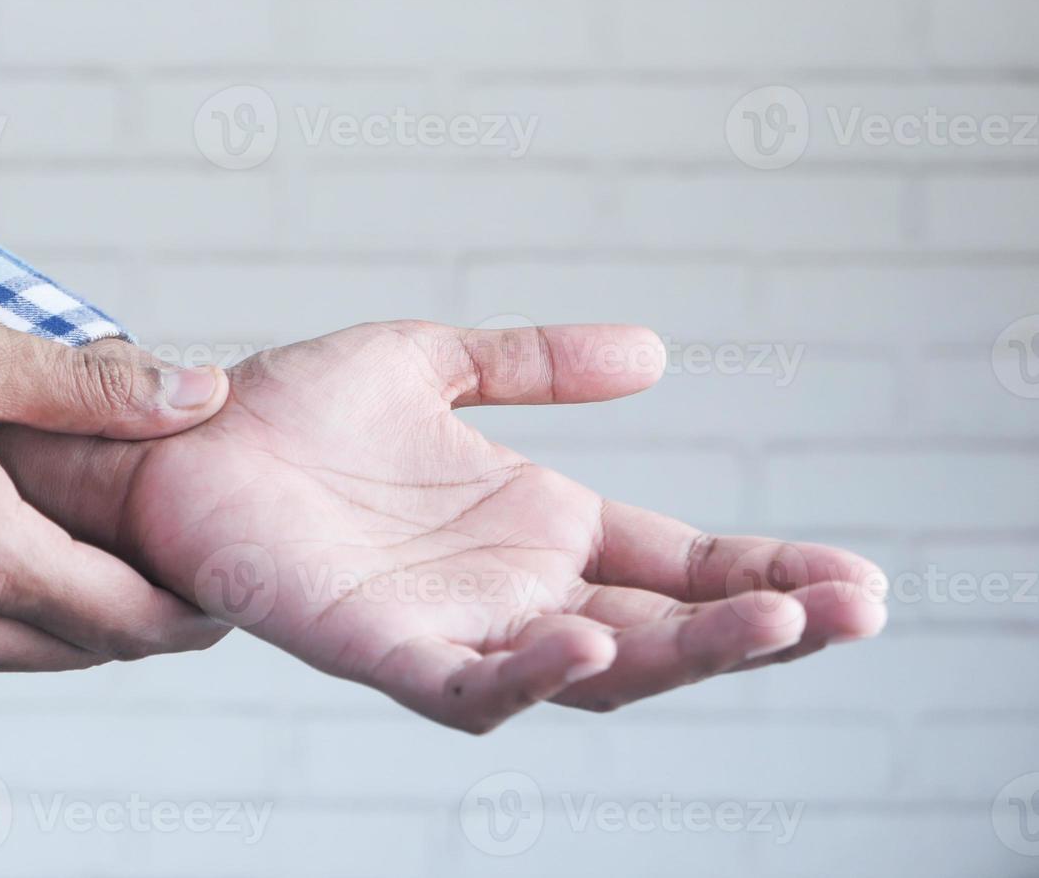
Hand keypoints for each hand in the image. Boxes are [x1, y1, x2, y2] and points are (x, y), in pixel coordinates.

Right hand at [0, 300, 231, 675]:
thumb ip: (94, 385)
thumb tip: (203, 394)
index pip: (133, 619)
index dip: (198, 608)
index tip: (239, 577)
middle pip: (99, 646)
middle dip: (159, 614)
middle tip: (203, 562)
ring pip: (48, 654)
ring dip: (100, 614)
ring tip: (136, 550)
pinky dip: (40, 612)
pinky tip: (48, 553)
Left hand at [0, 321, 887, 731]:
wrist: (182, 439)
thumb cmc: (296, 407)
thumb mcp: (436, 360)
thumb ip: (537, 361)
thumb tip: (657, 354)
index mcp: (536, 523)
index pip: (678, 559)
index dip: (764, 568)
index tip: (857, 575)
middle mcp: (510, 587)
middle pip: (661, 627)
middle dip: (759, 623)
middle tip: (855, 608)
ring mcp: (453, 626)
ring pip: (592, 668)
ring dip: (683, 654)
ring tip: (777, 623)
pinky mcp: (380, 648)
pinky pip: (469, 684)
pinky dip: (530, 673)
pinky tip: (588, 637)